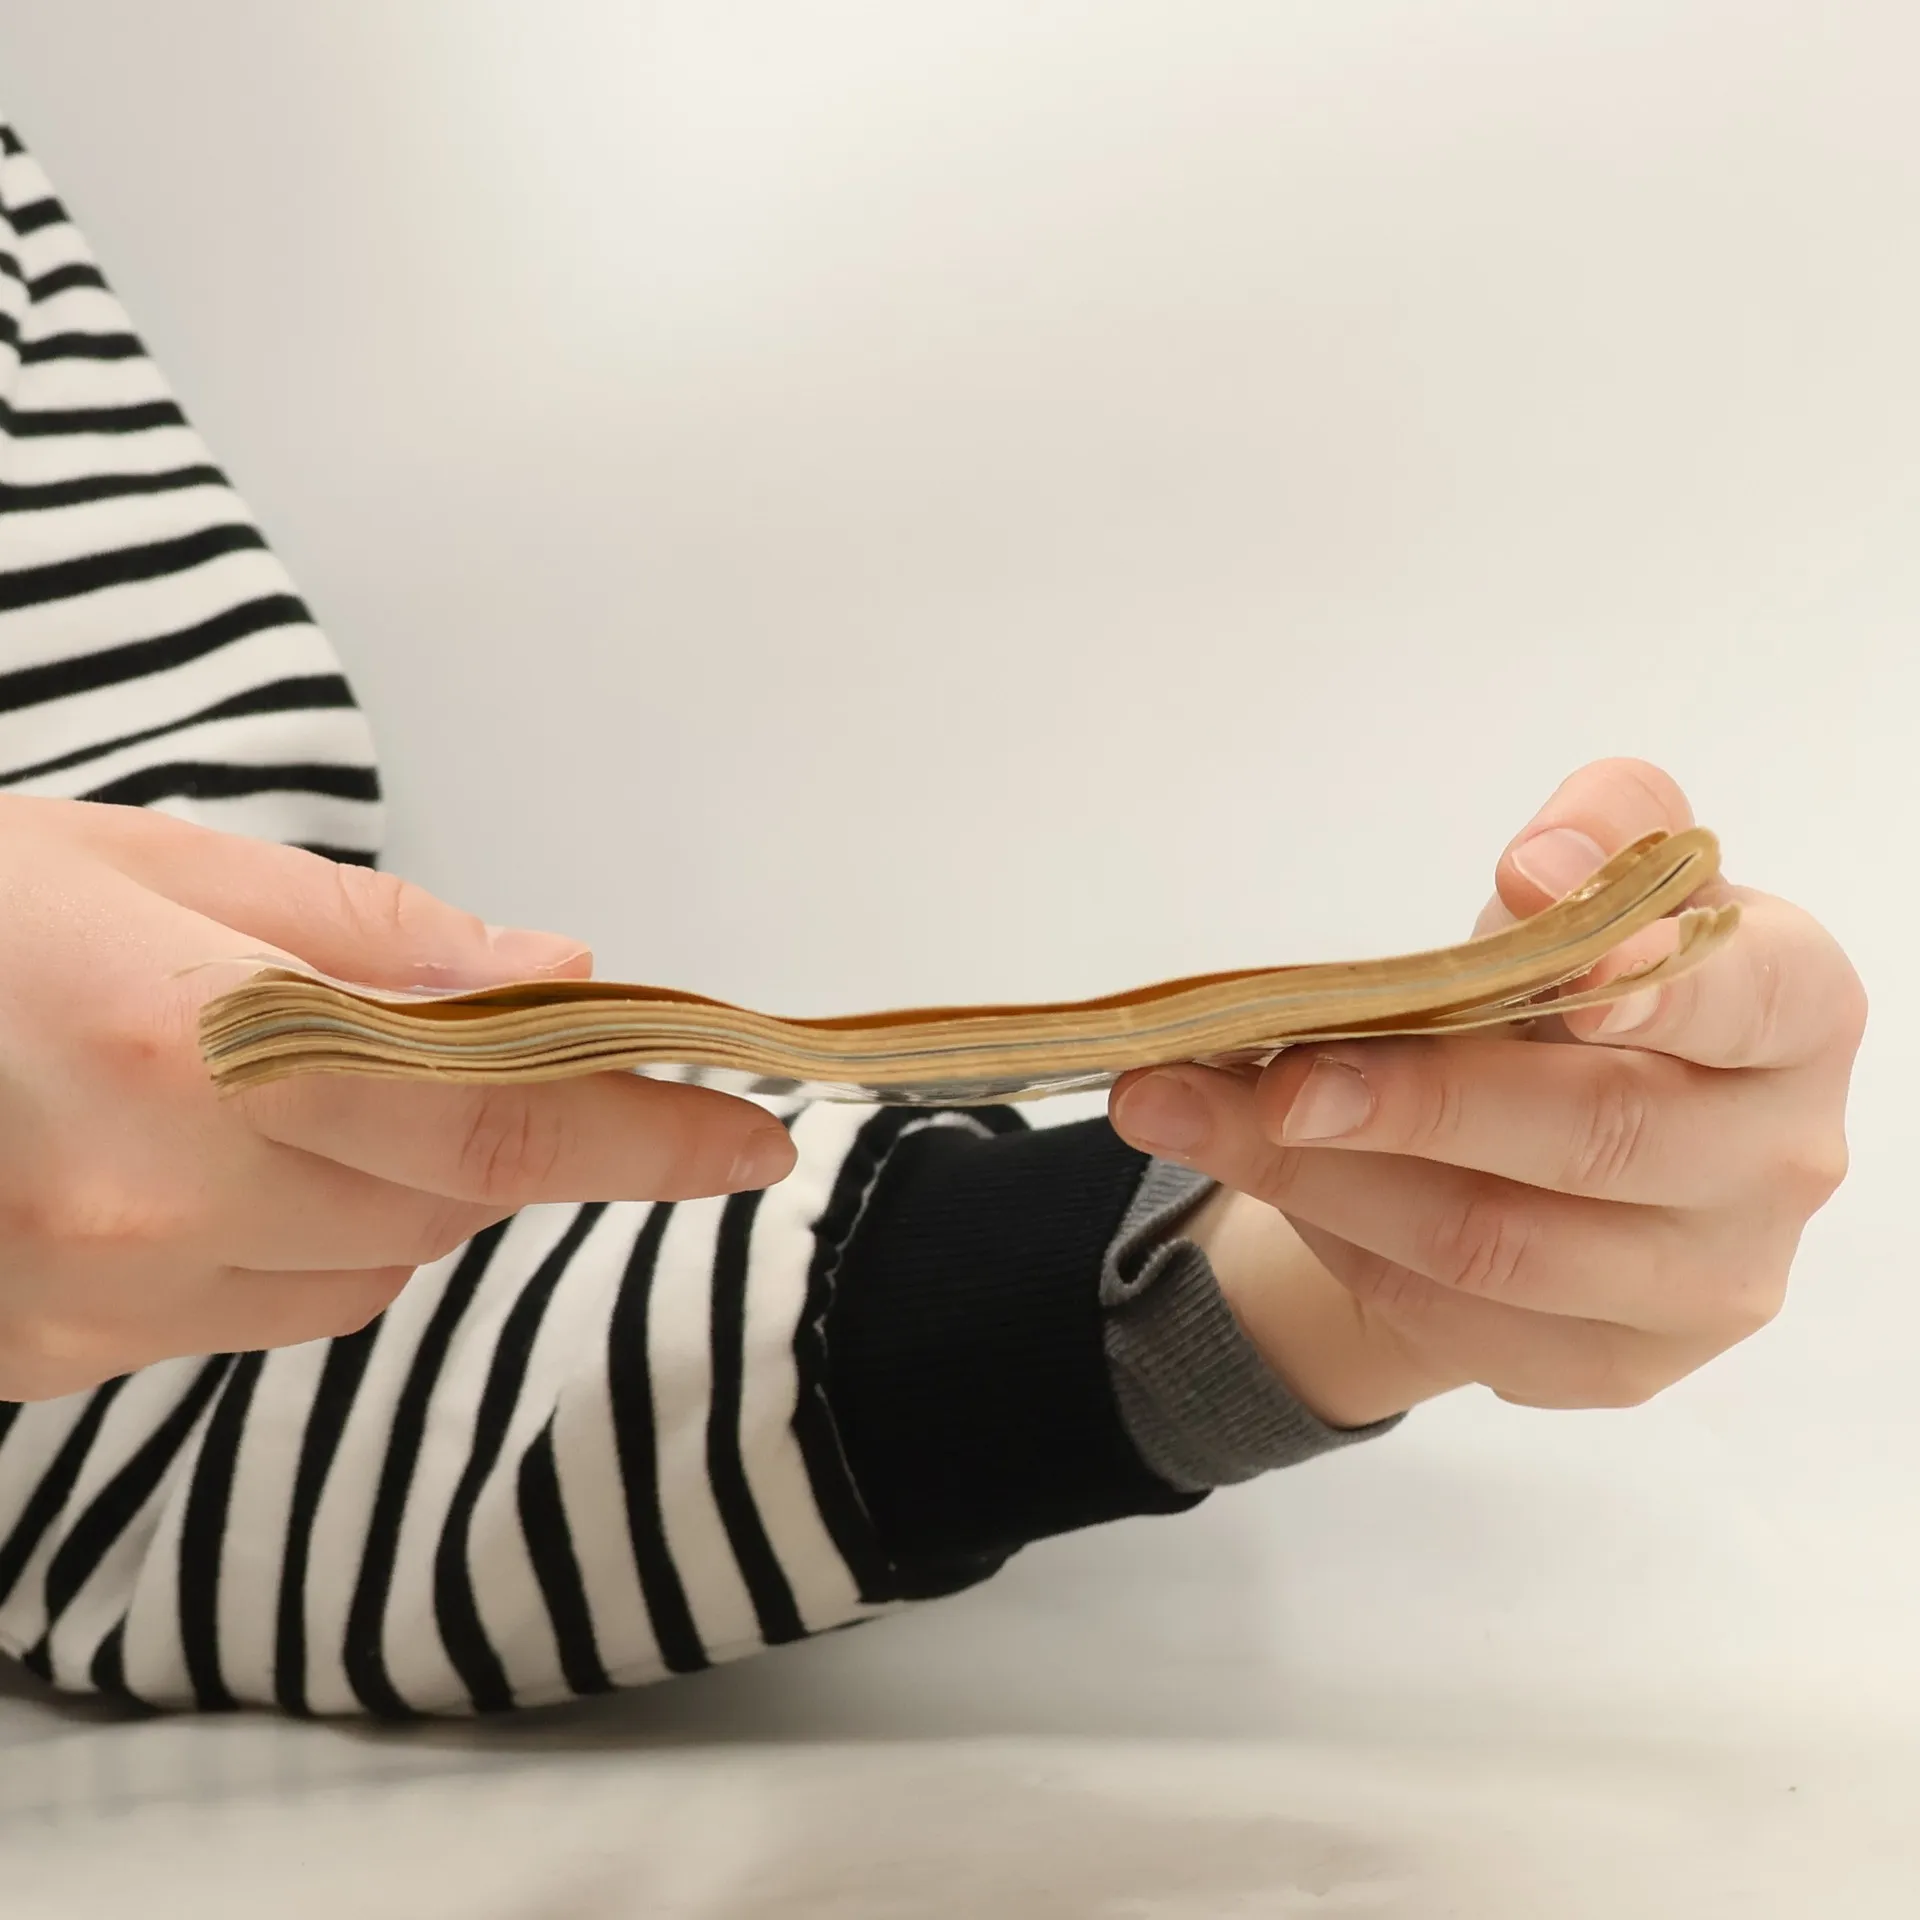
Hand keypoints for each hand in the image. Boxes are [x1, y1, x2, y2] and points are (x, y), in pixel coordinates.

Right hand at [0, 796, 795, 1400]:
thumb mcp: (159, 862)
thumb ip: (377, 937)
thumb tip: (555, 977)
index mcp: (203, 1042)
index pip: (499, 1119)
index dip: (648, 1136)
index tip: (752, 1140)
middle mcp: (161, 1195)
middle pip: (447, 1207)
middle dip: (495, 1132)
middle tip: (462, 1047)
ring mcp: (98, 1295)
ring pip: (366, 1275)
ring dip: (391, 1189)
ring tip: (288, 1087)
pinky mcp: (49, 1353)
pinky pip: (261, 1318)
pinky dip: (296, 1245)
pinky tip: (210, 1160)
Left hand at [1108, 760, 1864, 1426]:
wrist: (1551, 1137)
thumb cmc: (1582, 989)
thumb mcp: (1593, 885)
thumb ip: (1598, 833)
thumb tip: (1540, 870)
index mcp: (1794, 1013)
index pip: (1747, 999)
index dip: (1661, 990)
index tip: (1570, 979)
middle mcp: (1777, 1159)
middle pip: (1589, 1138)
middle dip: (1412, 1101)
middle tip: (1271, 1074)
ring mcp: (1702, 1282)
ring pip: (1494, 1249)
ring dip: (1321, 1179)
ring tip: (1188, 1114)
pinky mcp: (1614, 1363)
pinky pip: (1452, 1321)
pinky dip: (1342, 1244)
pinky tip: (1273, 1180)